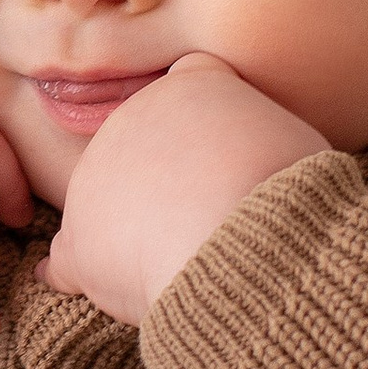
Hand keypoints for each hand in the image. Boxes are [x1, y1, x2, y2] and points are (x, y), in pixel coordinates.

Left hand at [43, 53, 328, 323]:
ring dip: (135, 228)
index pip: (192, 85)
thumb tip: (262, 162)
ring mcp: (97, 178)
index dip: (208, 126)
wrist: (249, 245)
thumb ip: (263, 140)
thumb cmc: (289, 197)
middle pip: (147, 148)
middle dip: (170, 181)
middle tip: (213, 218)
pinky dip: (83, 272)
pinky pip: (69, 257)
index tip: (228, 156)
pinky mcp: (80, 239)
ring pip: (111, 201)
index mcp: (193, 85)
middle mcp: (135, 117)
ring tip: (187, 258)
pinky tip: (92, 284)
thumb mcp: (298, 143)